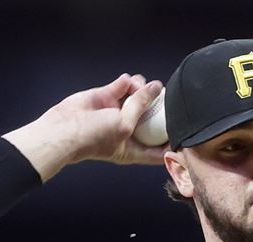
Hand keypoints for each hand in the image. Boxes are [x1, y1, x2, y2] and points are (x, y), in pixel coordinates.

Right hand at [3, 74, 167, 180]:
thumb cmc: (94, 138)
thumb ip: (140, 105)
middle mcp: (128, 130)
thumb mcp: (124, 125)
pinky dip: (126, 82)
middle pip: (152, 118)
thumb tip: (156, 87)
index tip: (187, 134)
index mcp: (134, 149)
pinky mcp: (106, 96)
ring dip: (141, 88)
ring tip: (139, 85)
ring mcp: (117, 112)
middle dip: (159, 106)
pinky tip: (127, 81)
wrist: (64, 129)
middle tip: (166, 95)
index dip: (173, 143)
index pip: (159, 149)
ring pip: (138, 97)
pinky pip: (122, 86)